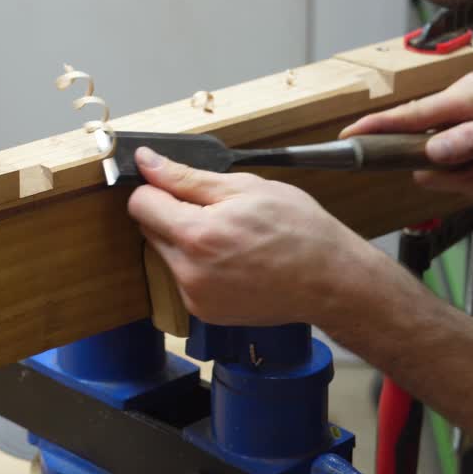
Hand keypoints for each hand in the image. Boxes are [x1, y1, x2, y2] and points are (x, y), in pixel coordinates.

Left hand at [126, 147, 364, 325]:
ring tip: (230, 237)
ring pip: (166, 253)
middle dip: (172, 214)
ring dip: (185, 240)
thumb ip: (186, 176)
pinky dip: (198, 265)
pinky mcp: (203, 312)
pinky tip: (232, 260)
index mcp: (197, 235)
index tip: (178, 185)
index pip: (140, 203)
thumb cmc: (299, 229)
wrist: (331, 280)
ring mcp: (195, 296)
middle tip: (216, 211)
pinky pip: (183, 277)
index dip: (157, 187)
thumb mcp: (245, 187)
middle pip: (149, 229)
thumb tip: (146, 161)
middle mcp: (189, 272)